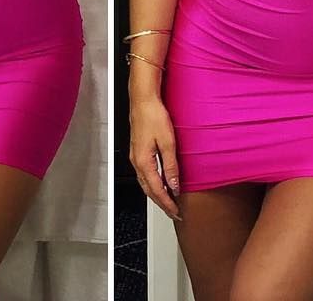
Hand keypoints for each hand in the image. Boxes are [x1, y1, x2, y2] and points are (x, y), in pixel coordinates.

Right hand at [129, 95, 181, 220]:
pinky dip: (153, 183)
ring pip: (146, 183)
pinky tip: (160, 182)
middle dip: (161, 203)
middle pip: (149, 190)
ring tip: (168, 201)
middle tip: (173, 212)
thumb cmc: (153, 116)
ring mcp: (136, 157)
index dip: (167, 203)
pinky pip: (145, 174)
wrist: (143, 100)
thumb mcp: (167, 142)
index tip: (176, 212)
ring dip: (157, 194)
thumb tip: (174, 186)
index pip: (157, 190)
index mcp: (144, 163)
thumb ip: (171, 166)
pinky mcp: (138, 151)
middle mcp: (137, 162)